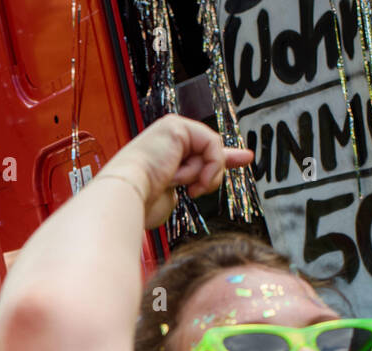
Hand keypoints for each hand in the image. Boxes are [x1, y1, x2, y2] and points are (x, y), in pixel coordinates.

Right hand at [93, 114, 252, 229]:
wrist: (126, 196)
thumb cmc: (141, 203)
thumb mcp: (172, 194)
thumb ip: (191, 182)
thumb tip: (207, 180)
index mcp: (164, 155)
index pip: (201, 151)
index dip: (225, 156)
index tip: (246, 157)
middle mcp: (167, 139)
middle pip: (211, 150)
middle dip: (214, 171)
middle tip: (195, 188)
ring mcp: (171, 130)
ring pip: (212, 150)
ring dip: (202, 174)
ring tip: (181, 184)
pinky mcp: (177, 126)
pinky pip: (212, 145)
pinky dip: (207, 166)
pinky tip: (188, 178)